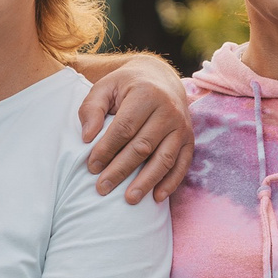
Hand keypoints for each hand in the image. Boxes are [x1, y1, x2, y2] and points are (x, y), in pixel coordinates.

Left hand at [79, 56, 194, 202]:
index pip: (125, 128)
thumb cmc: (127, 86)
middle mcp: (168, 110)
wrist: (161, 78)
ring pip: (164, 159)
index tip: (91, 167)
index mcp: (146, 94)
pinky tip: (157, 198)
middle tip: (102, 188)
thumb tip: (87, 137)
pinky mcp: (189, 139)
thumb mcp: (105, 87)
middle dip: (121, 170)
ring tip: (129, 199)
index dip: (107, 149)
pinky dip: (171, 183)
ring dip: (147, 181)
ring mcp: (182, 126)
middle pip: (143, 146)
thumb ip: (92, 108)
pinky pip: (182, 164)